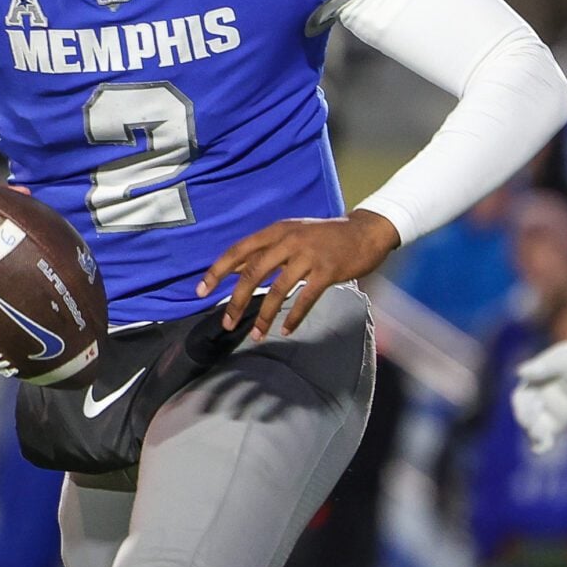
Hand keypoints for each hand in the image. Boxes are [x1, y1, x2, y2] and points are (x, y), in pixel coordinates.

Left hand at [197, 210, 398, 339]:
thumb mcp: (291, 234)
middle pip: (253, 272)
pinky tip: (286, 330)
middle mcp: (289, 240)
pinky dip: (294, 317)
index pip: (239, 250)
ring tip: (256, 334)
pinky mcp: (327, 271)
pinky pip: (305, 299)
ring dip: (264, 316)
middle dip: (237, 300)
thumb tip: (233, 269)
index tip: (201, 290)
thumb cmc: (325, 236)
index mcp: (276, 231)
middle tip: (227, 322)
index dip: (217, 271)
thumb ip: (265, 251)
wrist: (364, 231)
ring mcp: (309, 255)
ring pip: (278, 290)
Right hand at [511, 306, 566, 453]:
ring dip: (534, 436)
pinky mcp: (565, 420)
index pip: (521, 398)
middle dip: (528, 424)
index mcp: (535, 380)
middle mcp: (540, 395)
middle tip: (536, 430)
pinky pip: (549, 434)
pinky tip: (543, 449)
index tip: (529, 417)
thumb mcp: (566, 359)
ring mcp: (552, 408)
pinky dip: (543, 443)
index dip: (521, 409)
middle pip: (526, 416)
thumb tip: (521, 371)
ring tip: (544, 440)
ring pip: (535, 427)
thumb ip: (545, 366)